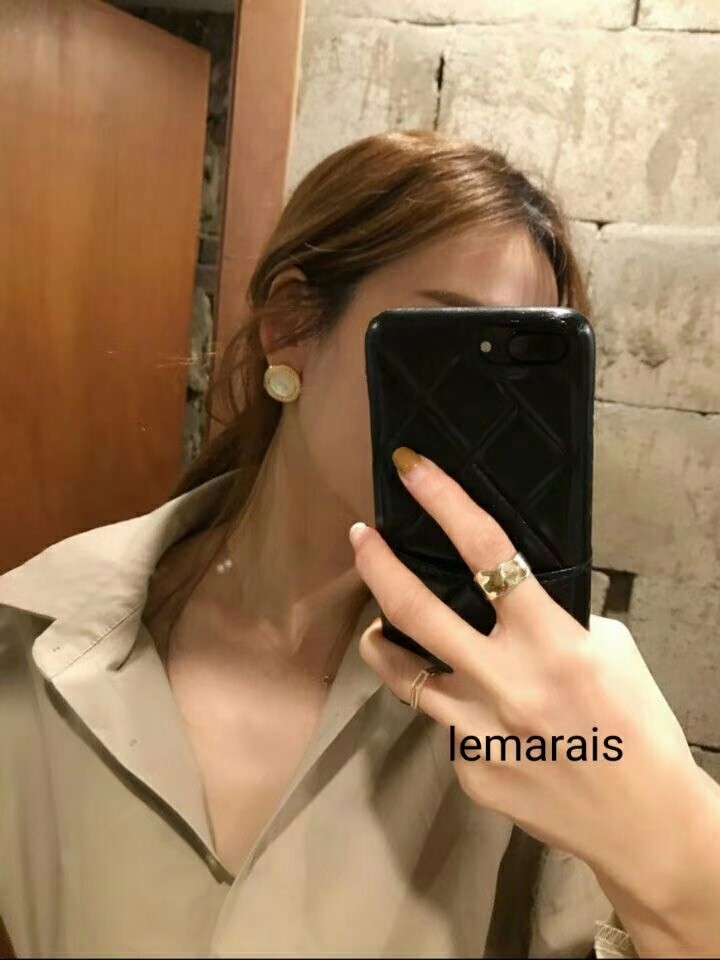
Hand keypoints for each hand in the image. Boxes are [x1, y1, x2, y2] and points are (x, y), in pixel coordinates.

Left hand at [349, 448, 719, 957]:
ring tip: (378, 631)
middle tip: (359, 538)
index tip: (411, 469)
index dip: (445, 502)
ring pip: (403, 674)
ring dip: (383, 644)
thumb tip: (507, 605)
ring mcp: (478, 731)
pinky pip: (446, 725)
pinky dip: (455, 710)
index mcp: (551, 642)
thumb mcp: (609, 653)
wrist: (644, 823)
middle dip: (377, 566)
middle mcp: (505, 682)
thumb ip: (552, 623)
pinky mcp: (468, 770)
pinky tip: (483, 721)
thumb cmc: (638, 725)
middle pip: (417, 612)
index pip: (489, 553)